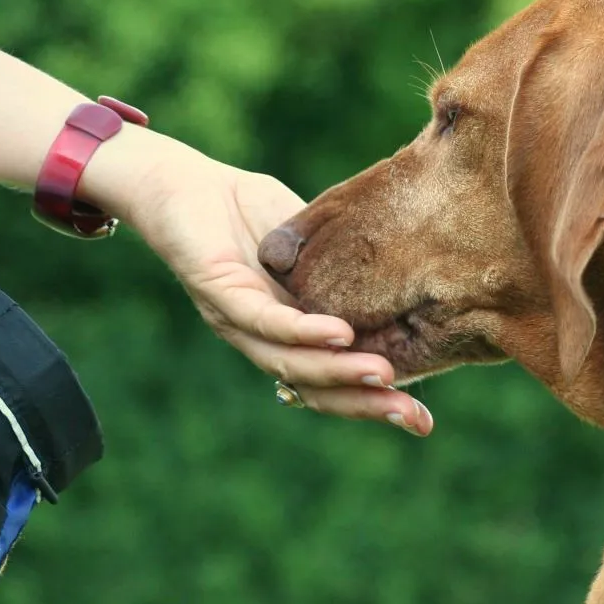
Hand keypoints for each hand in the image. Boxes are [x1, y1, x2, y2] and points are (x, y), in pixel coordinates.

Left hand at [95, 131, 433, 434]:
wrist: (181, 182)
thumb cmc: (247, 211)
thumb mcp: (314, 244)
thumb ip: (347, 268)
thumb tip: (409, 277)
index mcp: (286, 334)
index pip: (331, 382)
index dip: (373, 403)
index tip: (421, 422)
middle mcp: (260, 338)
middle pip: (313, 388)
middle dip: (364, 404)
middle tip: (412, 418)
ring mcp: (236, 320)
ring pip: (289, 361)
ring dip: (337, 372)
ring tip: (382, 375)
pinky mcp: (217, 290)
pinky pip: (262, 320)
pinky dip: (301, 331)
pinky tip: (336, 333)